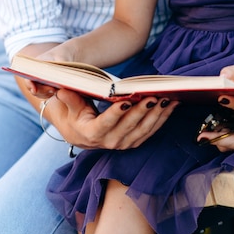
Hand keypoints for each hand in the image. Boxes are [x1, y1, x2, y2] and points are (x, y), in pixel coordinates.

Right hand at [47, 89, 178, 148]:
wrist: (77, 130)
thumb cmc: (72, 112)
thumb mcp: (67, 105)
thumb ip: (68, 98)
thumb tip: (62, 89)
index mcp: (90, 134)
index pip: (105, 124)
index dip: (116, 114)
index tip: (126, 101)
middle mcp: (107, 142)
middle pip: (128, 128)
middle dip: (142, 112)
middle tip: (153, 96)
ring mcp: (122, 144)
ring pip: (142, 131)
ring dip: (156, 116)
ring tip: (167, 99)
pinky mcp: (133, 141)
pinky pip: (149, 131)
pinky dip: (162, 119)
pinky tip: (171, 105)